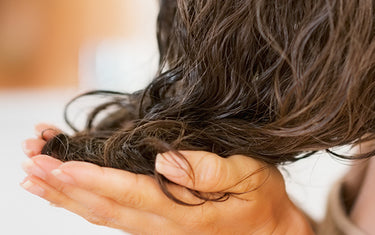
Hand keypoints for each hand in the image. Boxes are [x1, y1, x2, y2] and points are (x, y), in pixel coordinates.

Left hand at [21, 123, 313, 234]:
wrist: (266, 228)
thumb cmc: (257, 196)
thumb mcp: (246, 175)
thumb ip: (206, 170)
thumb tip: (165, 158)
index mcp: (183, 212)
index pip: (127, 193)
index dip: (91, 179)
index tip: (58, 164)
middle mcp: (162, 226)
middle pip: (103, 208)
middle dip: (63, 188)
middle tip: (30, 165)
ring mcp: (155, 229)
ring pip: (101, 216)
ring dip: (65, 197)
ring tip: (35, 179)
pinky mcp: (154, 226)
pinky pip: (112, 217)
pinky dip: (84, 204)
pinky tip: (67, 194)